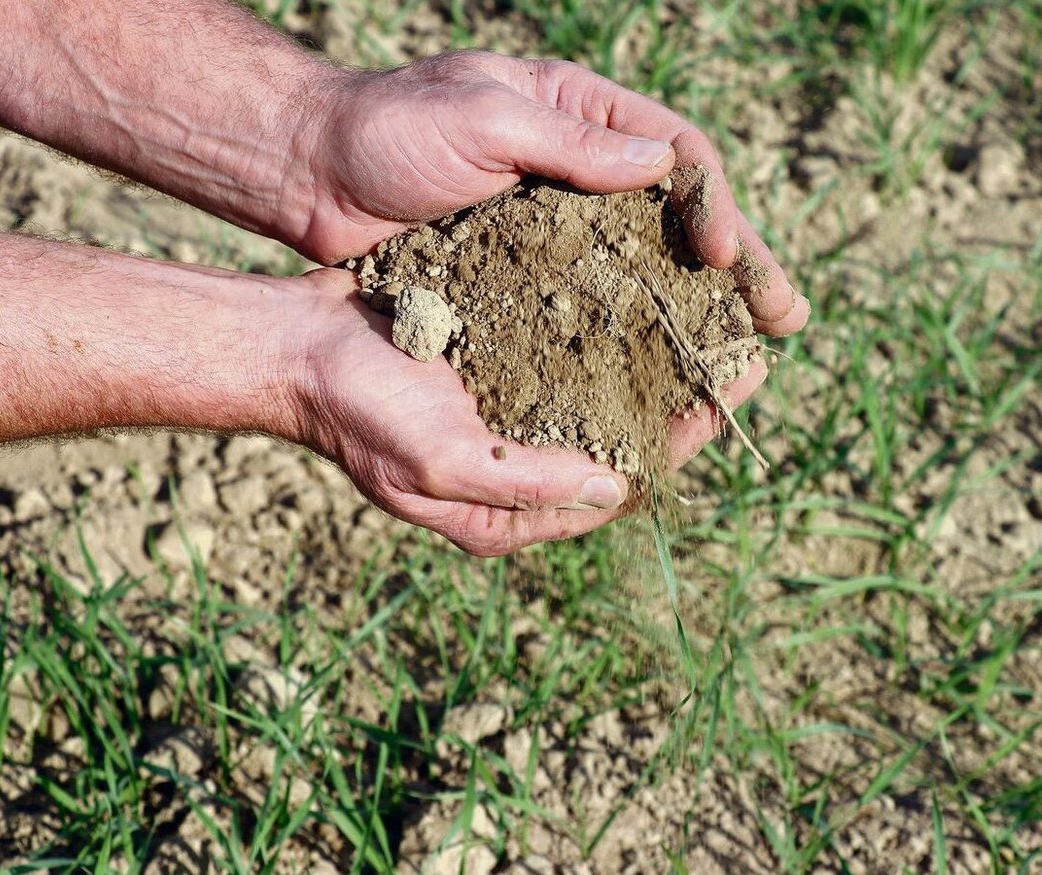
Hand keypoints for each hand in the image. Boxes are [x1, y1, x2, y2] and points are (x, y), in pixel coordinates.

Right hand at [285, 270, 767, 555]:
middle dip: (683, 403)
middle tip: (745, 358)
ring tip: (712, 322)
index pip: (618, 488)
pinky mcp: (502, 365)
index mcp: (512, 510)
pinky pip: (571, 353)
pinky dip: (611, 330)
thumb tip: (615, 484)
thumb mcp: (439, 461)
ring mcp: (514, 414)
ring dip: (656, 363)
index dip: (676, 448)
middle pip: (625, 440)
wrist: (296, 347)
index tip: (727, 403)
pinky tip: (648, 291)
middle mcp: (523, 467)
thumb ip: (528, 480)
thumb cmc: (357, 412)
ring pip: (607, 394)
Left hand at [294, 51, 808, 335]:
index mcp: (580, 111)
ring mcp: (559, 221)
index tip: (722, 257)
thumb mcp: (478, 119)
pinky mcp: (529, 270)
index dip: (712, 203)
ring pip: (650, 264)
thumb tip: (664, 167)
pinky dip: (636, 332)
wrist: (308, 172)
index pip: (676, 152)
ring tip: (746, 356)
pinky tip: (664, 371)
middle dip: (737, 267)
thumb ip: (568, 141)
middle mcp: (583, 166)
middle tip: (787, 317)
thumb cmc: (387, 131)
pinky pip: (598, 300)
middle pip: (680, 217)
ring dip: (699, 310)